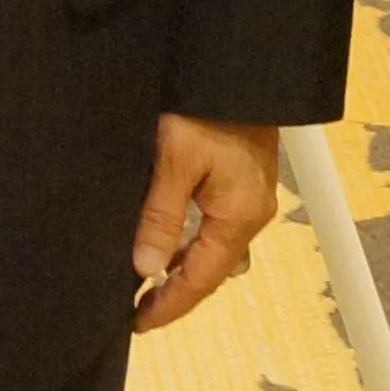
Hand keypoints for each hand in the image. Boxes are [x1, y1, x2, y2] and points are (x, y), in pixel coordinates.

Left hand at [131, 118, 277, 335]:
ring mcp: (252, 197)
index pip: (202, 279)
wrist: (241, 66)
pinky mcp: (246, 180)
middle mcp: (253, 213)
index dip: (169, 306)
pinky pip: (218, 226)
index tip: (138, 324)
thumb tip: (145, 268)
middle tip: (137, 309)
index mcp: (240, 215)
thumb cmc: (207, 107)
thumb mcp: (175, 160)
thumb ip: (161, 216)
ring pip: (214, 248)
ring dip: (183, 267)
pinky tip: (169, 240)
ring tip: (146, 281)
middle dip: (176, 292)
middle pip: (212, 269)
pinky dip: (192, 241)